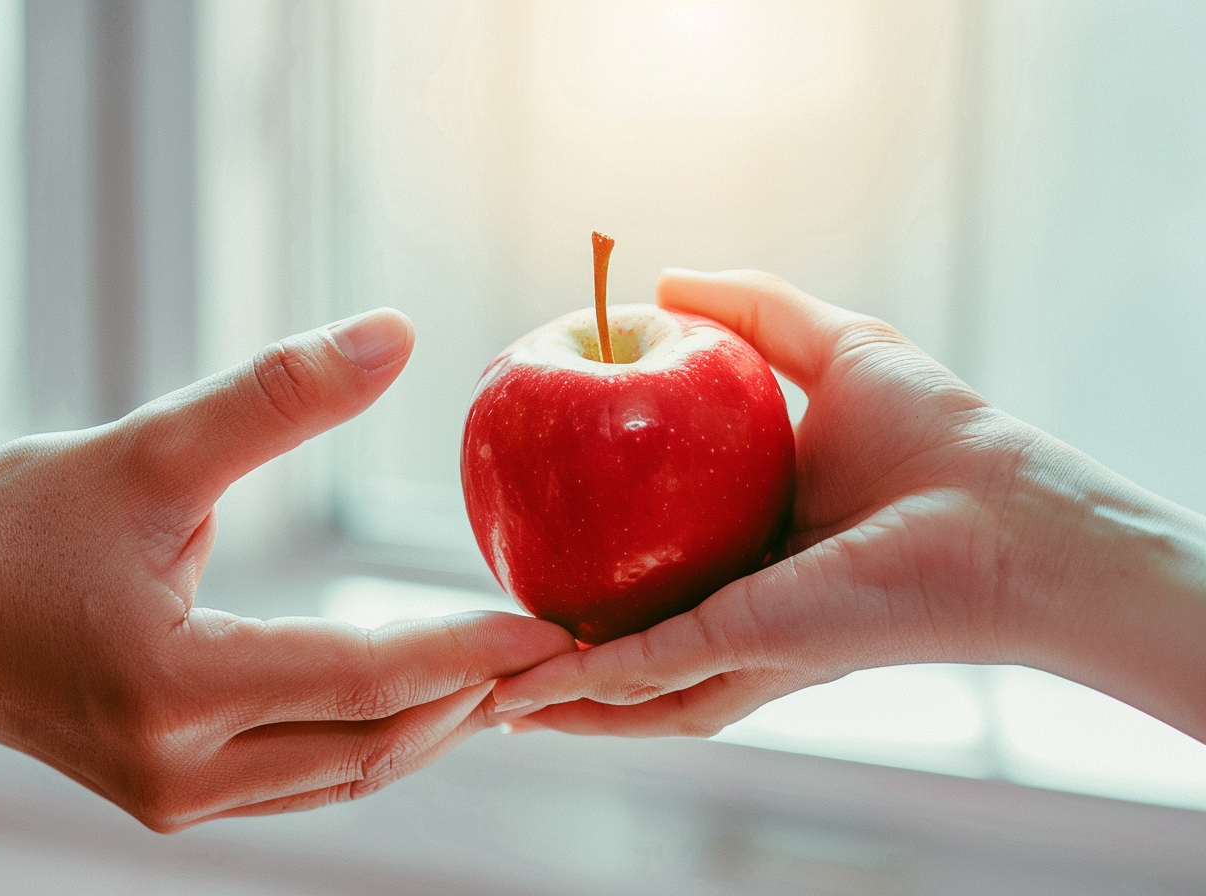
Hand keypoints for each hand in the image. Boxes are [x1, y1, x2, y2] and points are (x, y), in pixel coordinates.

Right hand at [0, 308, 576, 830]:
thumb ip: (275, 396)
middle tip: (550, 659)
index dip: (467, 652)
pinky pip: (302, 781)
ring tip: (501, 679)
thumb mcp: (145, 450)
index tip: (549, 631)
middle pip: (369, 748)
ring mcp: (173, 798)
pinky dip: (370, 741)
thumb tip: (393, 334)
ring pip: (342, 776)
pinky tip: (416, 700)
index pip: (364, 679)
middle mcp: (179, 771)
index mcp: (174, 688)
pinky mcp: (168, 795)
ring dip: (428, 729)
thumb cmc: (8, 526)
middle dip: (468, 702)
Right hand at [491, 271, 1205, 741]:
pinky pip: (640, 675)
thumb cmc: (934, 434)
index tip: (526, 528)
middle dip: (556, 649)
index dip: (584, 549)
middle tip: (484, 641)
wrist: (999, 512)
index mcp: (748, 542)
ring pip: (623, 681)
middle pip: (625, 635)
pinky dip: (578, 690)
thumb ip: (751, 309)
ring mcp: (734, 639)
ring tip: (480, 694)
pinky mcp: (739, 650)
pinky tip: (518, 693)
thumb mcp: (829, 347)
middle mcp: (734, 602)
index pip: (646, 556)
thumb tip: (665, 281)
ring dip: (551, 692)